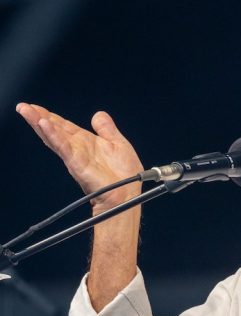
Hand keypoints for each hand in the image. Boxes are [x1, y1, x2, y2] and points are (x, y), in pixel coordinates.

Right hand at [16, 103, 142, 212]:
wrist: (128, 195)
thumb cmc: (127, 176)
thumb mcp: (118, 144)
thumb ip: (107, 129)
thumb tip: (98, 114)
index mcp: (87, 144)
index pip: (64, 127)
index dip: (51, 117)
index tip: (36, 107)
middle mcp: (79, 150)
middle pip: (55, 130)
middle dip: (39, 118)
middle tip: (23, 107)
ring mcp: (77, 157)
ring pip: (55, 137)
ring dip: (40, 124)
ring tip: (27, 112)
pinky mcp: (78, 165)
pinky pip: (64, 148)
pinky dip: (54, 136)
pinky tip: (45, 125)